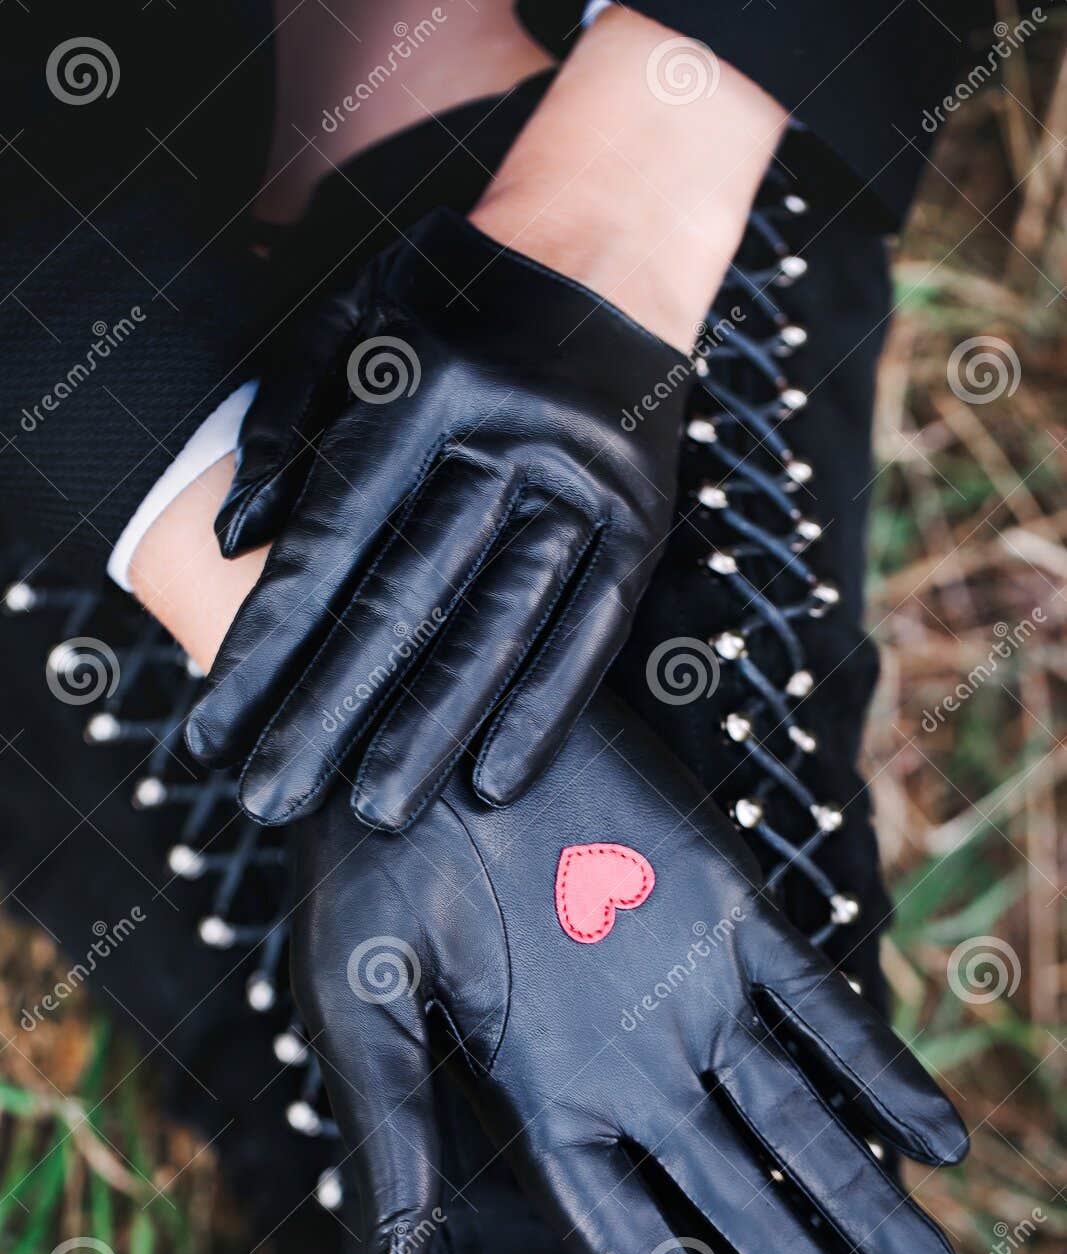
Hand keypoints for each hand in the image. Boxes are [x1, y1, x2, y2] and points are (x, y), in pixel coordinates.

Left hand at [185, 209, 690, 829]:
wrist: (608, 260)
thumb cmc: (454, 302)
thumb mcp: (357, 320)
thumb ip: (288, 420)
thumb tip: (234, 535)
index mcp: (423, 389)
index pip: (329, 541)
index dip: (264, 643)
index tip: (212, 727)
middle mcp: (506, 440)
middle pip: (408, 597)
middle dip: (332, 708)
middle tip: (274, 797)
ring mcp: (582, 486)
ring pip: (499, 627)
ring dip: (436, 728)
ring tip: (379, 811)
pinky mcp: (638, 526)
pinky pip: (590, 632)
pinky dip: (545, 711)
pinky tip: (496, 781)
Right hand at [290, 693, 965, 1253]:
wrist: (427, 724)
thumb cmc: (370, 860)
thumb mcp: (361, 1003)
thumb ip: (397, 1131)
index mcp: (547, 1102)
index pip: (635, 1247)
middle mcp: (634, 1066)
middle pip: (739, 1207)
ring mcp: (689, 991)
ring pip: (800, 1119)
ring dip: (868, 1201)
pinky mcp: (730, 908)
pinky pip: (821, 1001)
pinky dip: (880, 1065)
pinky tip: (938, 1136)